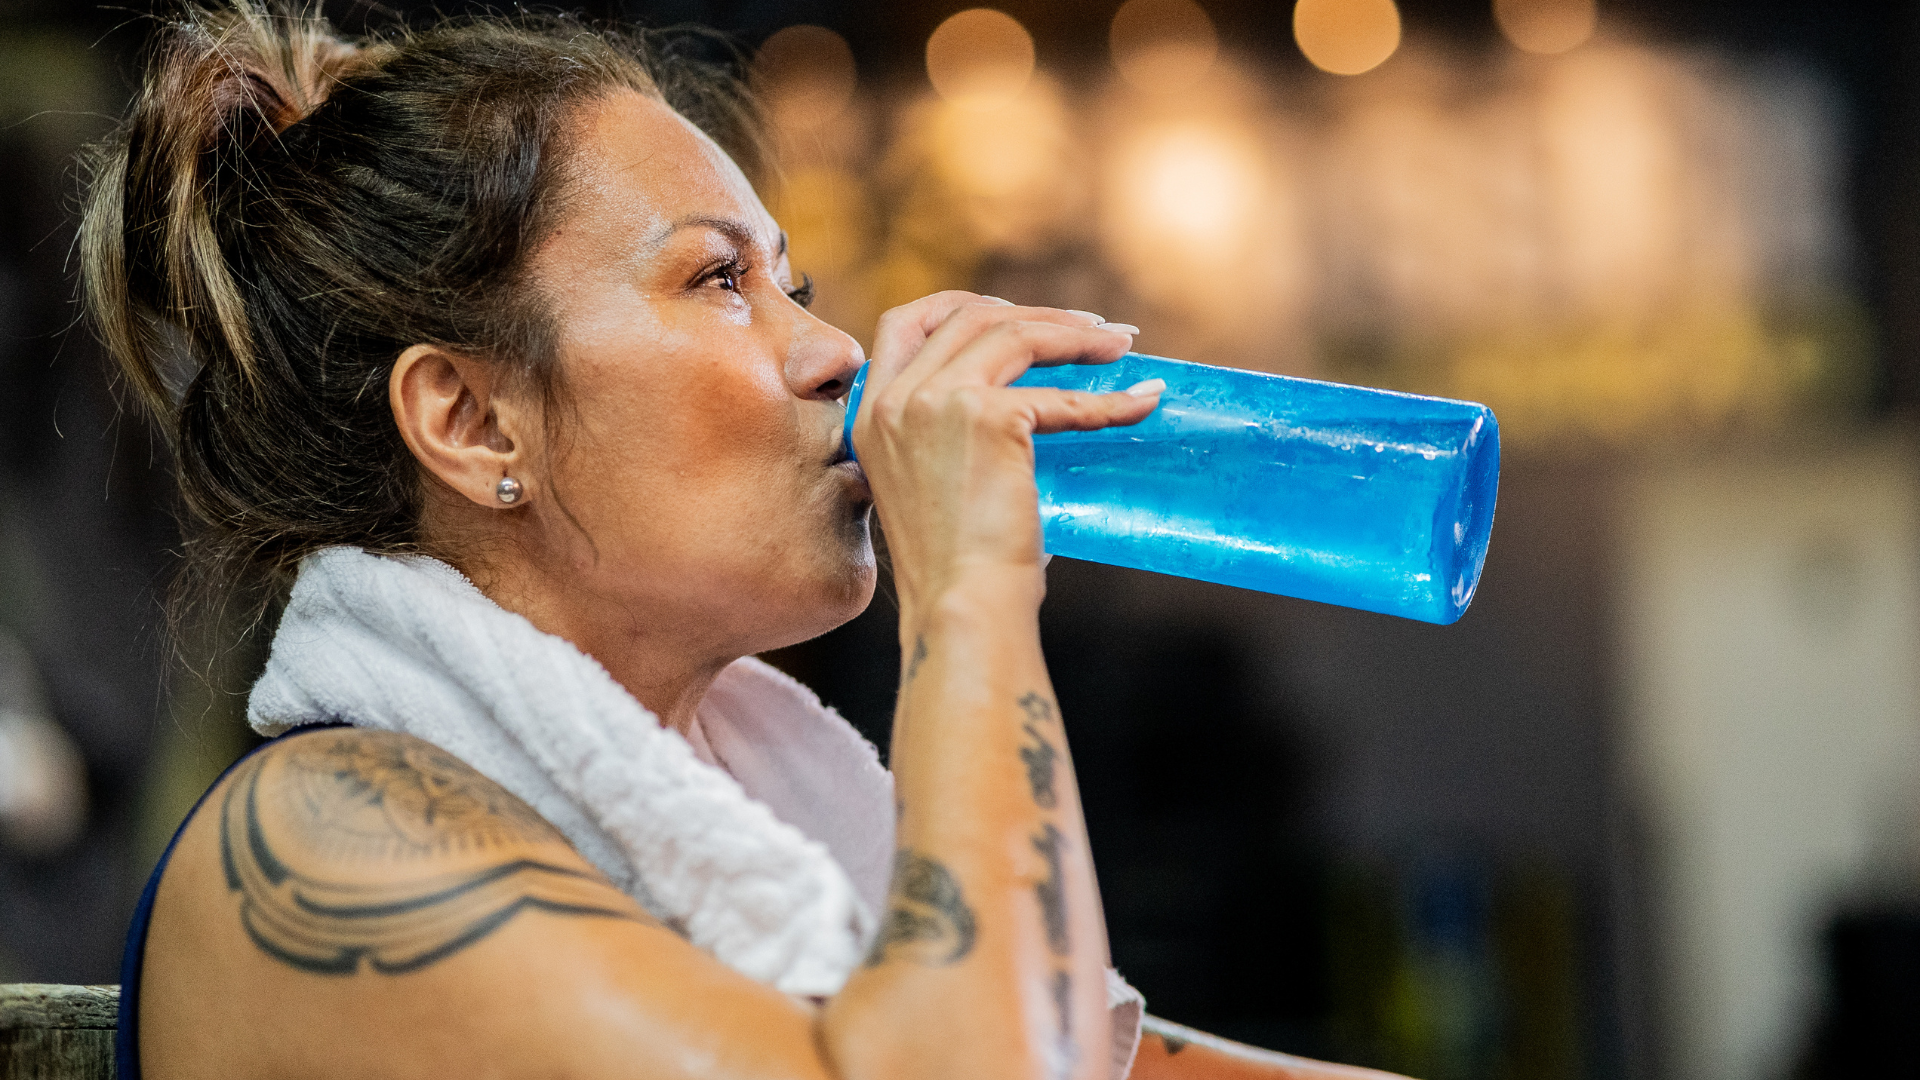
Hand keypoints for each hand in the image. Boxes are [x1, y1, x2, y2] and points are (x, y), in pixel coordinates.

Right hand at [851, 292, 1158, 622]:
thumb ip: (952, 434)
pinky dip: (1110, 401)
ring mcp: (934, 403)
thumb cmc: (959, 565)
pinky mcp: (986, 417)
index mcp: (870, 414)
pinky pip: (1062, 396)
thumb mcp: (933, 482)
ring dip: (1074, 335)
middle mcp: (893, 400)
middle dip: (1034, 314)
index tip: (1014, 315)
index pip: (904, 323)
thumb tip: (1029, 404)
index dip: (962, 306)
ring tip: (1120, 347)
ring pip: (1013, 333)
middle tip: (1089, 330)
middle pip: (967, 316)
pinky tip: (1142, 403)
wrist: (962, 606)